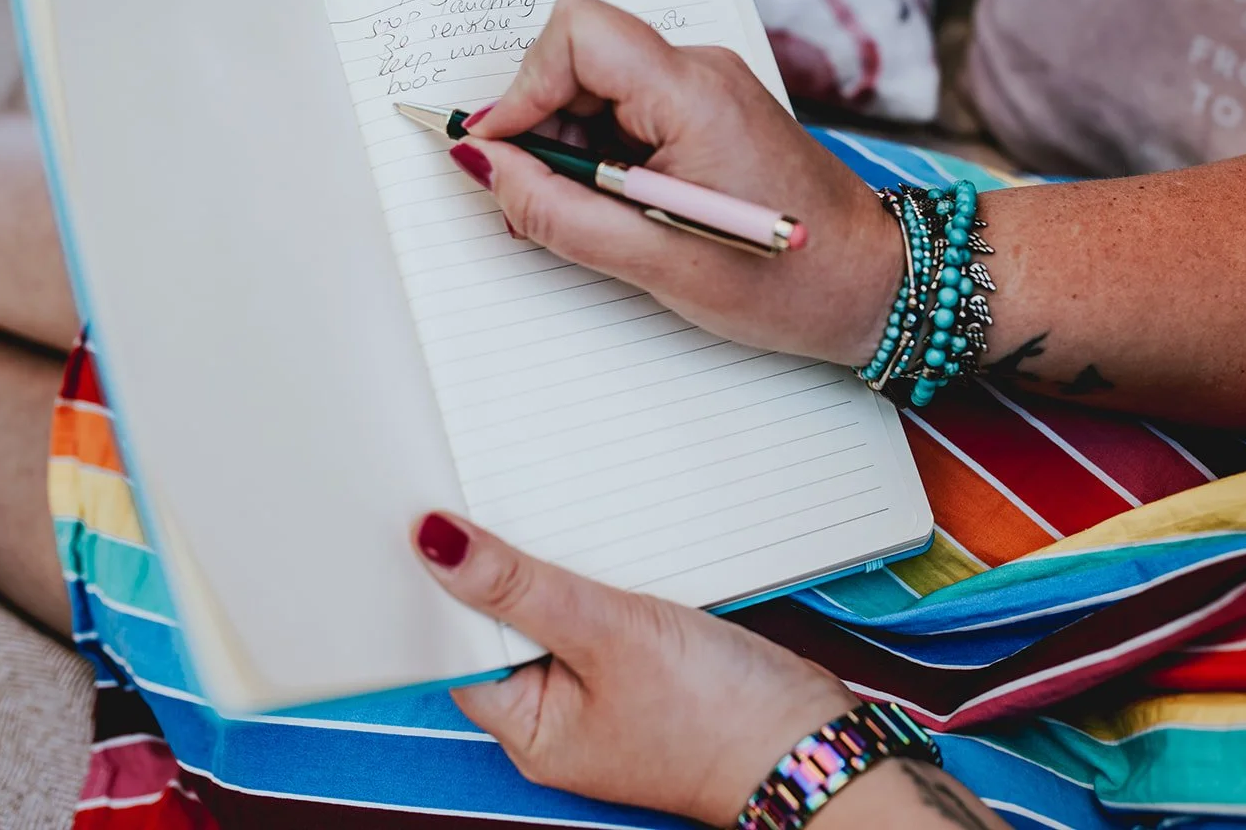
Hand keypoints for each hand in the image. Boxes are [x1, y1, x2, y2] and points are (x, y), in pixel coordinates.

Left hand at [412, 511, 856, 824]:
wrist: (810, 738)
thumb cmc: (719, 715)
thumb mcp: (608, 634)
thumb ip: (521, 587)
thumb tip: (437, 546)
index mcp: (528, 728)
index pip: (456, 647)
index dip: (444, 586)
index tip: (435, 521)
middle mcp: (557, 715)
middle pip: (504, 626)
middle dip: (506, 571)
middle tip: (501, 506)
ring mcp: (602, 692)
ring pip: (555, 613)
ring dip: (559, 570)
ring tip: (567, 529)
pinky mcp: (642, 668)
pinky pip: (600, 615)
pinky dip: (602, 581)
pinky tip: (613, 554)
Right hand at [451, 0, 902, 366]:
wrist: (874, 285)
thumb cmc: (785, 282)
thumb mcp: (655, 262)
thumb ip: (557, 212)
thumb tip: (483, 166)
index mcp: (694, 93)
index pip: (577, 33)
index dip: (522, 88)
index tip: (501, 152)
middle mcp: (703, 71)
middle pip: (580, 59)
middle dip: (540, 127)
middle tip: (532, 203)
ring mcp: (711, 88)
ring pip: (599, 89)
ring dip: (570, 149)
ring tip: (582, 220)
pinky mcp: (713, 113)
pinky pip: (631, 112)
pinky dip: (603, 156)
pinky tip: (613, 211)